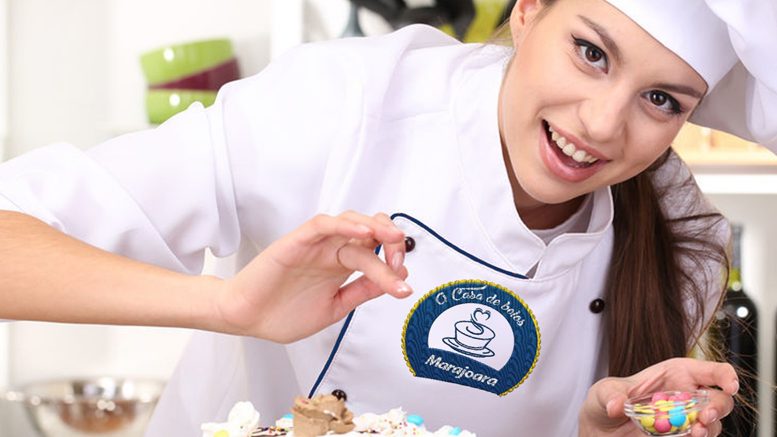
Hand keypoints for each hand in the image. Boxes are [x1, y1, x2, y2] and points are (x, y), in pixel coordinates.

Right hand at [214, 211, 410, 341]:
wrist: (246, 319)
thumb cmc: (283, 313)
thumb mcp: (336, 307)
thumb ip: (363, 291)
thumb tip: (399, 279)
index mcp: (342, 265)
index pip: (376, 251)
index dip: (394, 261)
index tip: (403, 283)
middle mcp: (332, 251)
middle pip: (369, 231)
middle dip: (391, 241)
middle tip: (401, 260)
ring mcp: (315, 245)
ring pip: (350, 222)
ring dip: (374, 226)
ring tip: (393, 238)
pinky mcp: (296, 241)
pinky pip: (322, 225)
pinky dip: (344, 225)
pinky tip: (364, 232)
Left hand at [579, 358, 737, 436]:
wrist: (601, 428)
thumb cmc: (607, 400)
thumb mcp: (604, 391)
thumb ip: (612, 394)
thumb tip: (616, 405)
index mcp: (676, 373)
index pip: (711, 371)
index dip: (725, 375)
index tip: (729, 386)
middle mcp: (688, 396)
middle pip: (720, 400)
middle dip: (718, 408)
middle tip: (704, 417)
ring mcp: (687, 419)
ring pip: (713, 425)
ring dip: (708, 430)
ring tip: (694, 433)